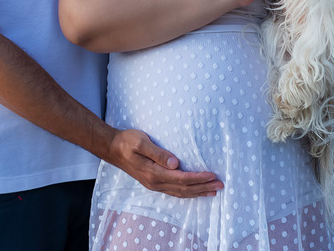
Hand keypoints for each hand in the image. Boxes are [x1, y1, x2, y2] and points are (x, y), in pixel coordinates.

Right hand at [107, 128, 222, 197]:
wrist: (113, 149)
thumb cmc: (127, 141)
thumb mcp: (141, 142)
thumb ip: (158, 153)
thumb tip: (175, 163)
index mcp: (154, 172)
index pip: (181, 178)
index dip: (198, 178)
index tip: (212, 175)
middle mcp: (155, 182)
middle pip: (184, 188)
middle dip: (203, 187)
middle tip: (221, 185)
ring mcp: (154, 184)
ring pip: (180, 192)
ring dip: (198, 192)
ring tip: (213, 191)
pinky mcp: (154, 183)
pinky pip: (174, 191)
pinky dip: (188, 192)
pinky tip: (195, 191)